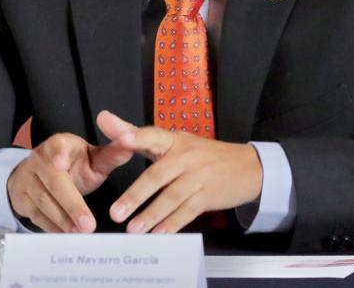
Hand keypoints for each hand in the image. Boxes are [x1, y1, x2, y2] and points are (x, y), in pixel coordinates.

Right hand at [7, 128, 135, 232]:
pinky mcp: (21, 200)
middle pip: (54, 182)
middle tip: (89, 225)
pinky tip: (67, 236)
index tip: (60, 164)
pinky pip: (37, 217)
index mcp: (59, 144)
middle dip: (72, 204)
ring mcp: (27, 181)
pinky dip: (53, 228)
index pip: (57, 146)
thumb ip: (111, 154)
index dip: (58, 155)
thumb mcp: (92, 157)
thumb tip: (131, 144)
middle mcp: (39, 160)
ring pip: (45, 202)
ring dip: (64, 220)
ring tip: (82, 233)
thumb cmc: (74, 165)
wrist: (39, 174)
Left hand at [97, 111, 262, 233]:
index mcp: (174, 140)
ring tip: (133, 229)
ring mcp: (199, 176)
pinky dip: (173, 223)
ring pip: (171, 196)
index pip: (152, 135)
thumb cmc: (204, 155)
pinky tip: (159, 233)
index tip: (121, 138)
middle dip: (135, 195)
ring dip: (151, 215)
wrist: (248, 166)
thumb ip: (139, 136)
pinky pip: (188, 211)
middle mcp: (186, 156)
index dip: (137, 137)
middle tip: (116, 212)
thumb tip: (105, 120)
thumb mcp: (176, 142)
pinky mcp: (210, 194)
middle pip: (158, 175)